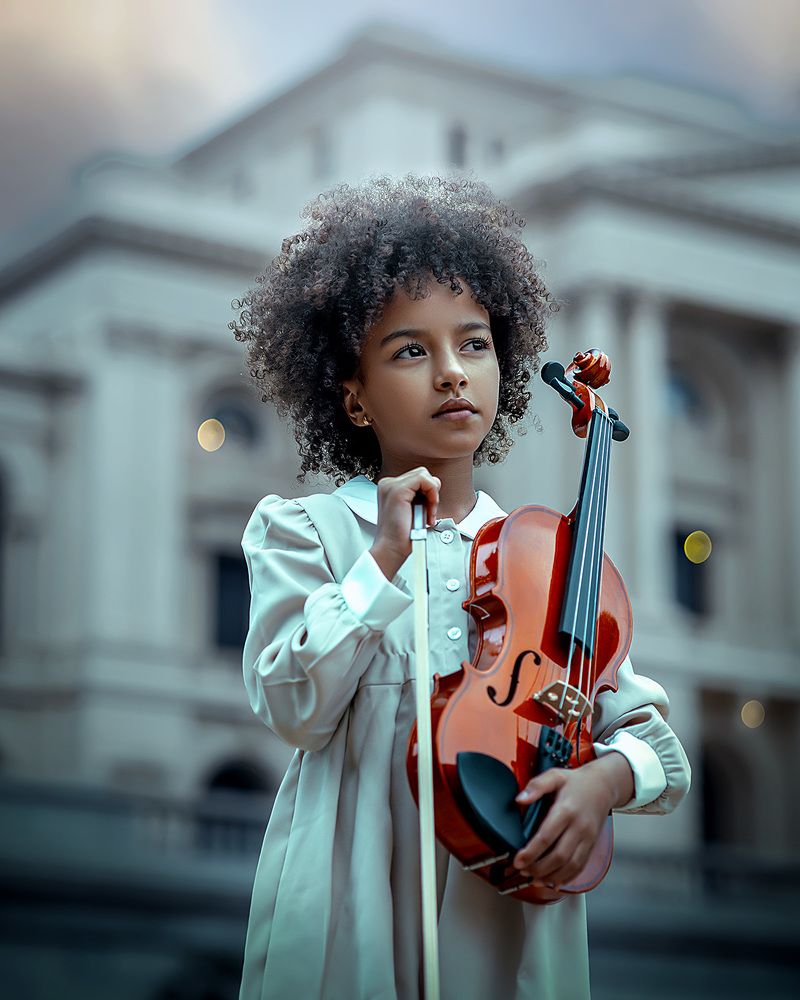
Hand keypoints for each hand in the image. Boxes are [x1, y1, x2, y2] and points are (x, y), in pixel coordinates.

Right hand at [369, 467, 439, 578]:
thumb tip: (435, 485)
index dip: (428, 494)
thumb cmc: (401, 536)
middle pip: (422, 474)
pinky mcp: (398, 490)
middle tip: (428, 514)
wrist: (391, 549)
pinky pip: (424, 480)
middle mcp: (388, 484)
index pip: (417, 479)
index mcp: (390, 488)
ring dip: (432, 495)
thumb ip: (419, 496)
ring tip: (427, 514)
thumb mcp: (412, 510)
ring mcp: (391, 485)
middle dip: (431, 494)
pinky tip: (428, 509)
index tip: (426, 514)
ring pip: (424, 475)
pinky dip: (432, 494)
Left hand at [511, 761, 617, 887]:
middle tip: (524, 871)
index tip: (518, 860)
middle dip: (539, 869)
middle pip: (559, 856)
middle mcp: (578, 827)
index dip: (531, 852)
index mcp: (566, 810)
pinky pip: (580, 866)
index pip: (547, 837)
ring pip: (571, 866)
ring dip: (552, 876)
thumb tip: (520, 799)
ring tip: (535, 879)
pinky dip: (567, 878)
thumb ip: (536, 786)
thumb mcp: (555, 776)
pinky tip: (554, 881)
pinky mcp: (591, 845)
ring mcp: (587, 838)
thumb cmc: (578, 782)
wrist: (604, 785)